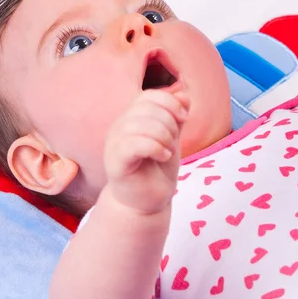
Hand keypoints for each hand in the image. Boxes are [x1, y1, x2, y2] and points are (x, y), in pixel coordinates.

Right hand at [104, 89, 188, 214]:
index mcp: (130, 118)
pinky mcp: (115, 163)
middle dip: (169, 122)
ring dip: (163, 136)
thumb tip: (184, 95)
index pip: (148, 96)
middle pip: (146, 108)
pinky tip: (164, 156)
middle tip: (173, 142)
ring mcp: (114, 144)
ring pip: (139, 124)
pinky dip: (154, 147)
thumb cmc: (157, 170)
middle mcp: (119, 127)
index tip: (183, 118)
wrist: (147, 203)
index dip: (170, 102)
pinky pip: (133, 144)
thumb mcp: (172, 138)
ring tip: (168, 151)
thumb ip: (175, 117)